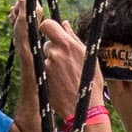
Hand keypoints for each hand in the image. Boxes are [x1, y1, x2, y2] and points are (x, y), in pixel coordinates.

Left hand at [19, 0, 87, 118]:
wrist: (83, 108)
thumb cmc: (90, 82)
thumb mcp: (87, 57)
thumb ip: (73, 38)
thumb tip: (64, 24)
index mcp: (68, 44)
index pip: (47, 24)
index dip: (47, 27)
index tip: (51, 31)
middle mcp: (55, 53)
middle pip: (46, 42)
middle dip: (53, 48)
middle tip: (65, 61)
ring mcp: (47, 66)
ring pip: (44, 56)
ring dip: (51, 62)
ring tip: (65, 74)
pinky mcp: (42, 77)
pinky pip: (43, 69)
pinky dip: (49, 72)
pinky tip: (59, 81)